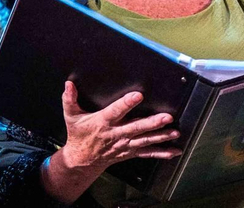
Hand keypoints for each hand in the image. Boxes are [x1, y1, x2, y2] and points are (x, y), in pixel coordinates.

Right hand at [42, 84, 177, 201]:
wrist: (83, 158)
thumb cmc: (79, 134)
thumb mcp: (70, 115)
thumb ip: (69, 99)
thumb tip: (69, 84)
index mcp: (103, 122)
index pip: (116, 111)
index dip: (127, 103)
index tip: (138, 96)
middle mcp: (116, 134)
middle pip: (137, 127)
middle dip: (152, 123)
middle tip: (166, 117)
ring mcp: (125, 144)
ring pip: (145, 140)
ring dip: (161, 136)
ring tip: (174, 132)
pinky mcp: (130, 152)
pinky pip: (148, 153)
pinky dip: (162, 153)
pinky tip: (174, 151)